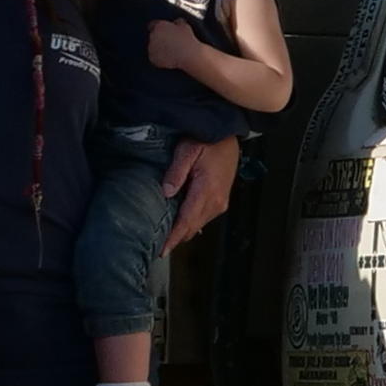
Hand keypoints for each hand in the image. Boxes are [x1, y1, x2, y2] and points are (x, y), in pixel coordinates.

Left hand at [149, 17, 204, 73]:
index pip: (153, 24)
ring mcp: (151, 47)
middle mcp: (153, 35)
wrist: (187, 55)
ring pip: (153, 47)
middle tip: (170, 42)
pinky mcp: (153, 57)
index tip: (163, 32)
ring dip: (159, 48)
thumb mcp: (185, 26)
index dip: (159, 28)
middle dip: (160, 39)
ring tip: (171, 52)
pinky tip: (169, 58)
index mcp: (160, 26)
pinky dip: (160, 58)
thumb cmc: (187, 40)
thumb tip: (177, 22)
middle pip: (153, 36)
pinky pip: (154, 57)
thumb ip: (178, 22)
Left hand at [164, 131, 241, 248]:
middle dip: (176, 239)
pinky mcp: (221, 200)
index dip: (173, 237)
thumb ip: (177, 172)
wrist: (228, 136)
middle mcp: (217, 201)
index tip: (161, 250)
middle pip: (192, 228)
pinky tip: (179, 225)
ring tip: (165, 236)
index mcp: (207, 191)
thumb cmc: (208, 140)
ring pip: (198, 225)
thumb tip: (166, 192)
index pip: (186, 221)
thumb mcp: (187, 150)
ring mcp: (221, 202)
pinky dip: (191, 224)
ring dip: (183, 231)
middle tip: (157, 247)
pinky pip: (203, 218)